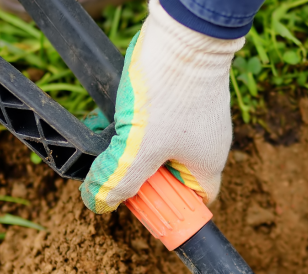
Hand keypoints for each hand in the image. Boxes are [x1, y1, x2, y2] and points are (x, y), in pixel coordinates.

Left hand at [80, 0, 243, 212]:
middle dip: (139, 173)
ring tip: (112, 137)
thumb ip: (119, 179)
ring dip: (132, 147)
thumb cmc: (172, 91)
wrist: (184, 32)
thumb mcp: (140, 146)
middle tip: (117, 168)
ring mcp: (194, 120)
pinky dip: (134, 123)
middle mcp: (206, 144)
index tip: (138, 202)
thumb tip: (100, 203)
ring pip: (158, 147)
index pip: (192, 203)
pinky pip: (155, 122)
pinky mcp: (181, 97)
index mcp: (207, 165)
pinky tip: (116, 115)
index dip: (166, 207)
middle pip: (170, 175)